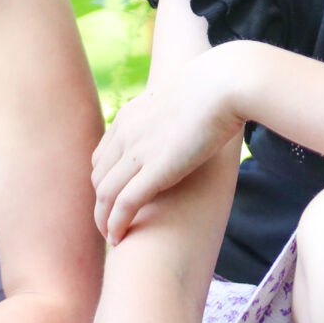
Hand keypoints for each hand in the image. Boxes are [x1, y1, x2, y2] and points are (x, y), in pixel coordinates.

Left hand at [91, 44, 252, 243]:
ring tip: (112, 239)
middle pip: (99, 177)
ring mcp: (138, 151)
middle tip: (114, 223)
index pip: (103, 156)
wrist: (224, 83)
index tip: (117, 199)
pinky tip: (118, 239)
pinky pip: (124, 204)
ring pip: (104, 195)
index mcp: (129, 116)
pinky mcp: (156, 169)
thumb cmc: (218, 88)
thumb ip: (178, 114)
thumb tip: (195, 120)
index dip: (106, 182)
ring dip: (104, 221)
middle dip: (101, 204)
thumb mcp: (183, 101)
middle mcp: (125, 134)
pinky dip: (116, 224)